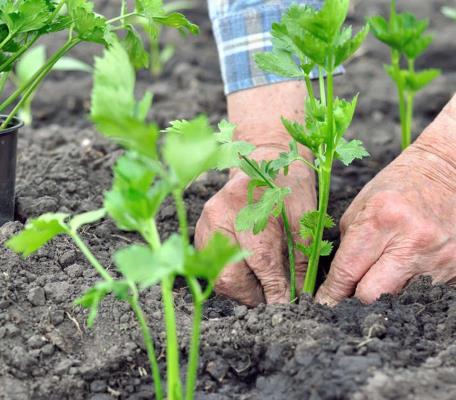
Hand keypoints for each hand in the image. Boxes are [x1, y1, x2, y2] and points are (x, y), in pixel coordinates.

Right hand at [196, 147, 315, 304]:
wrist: (262, 159)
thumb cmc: (288, 186)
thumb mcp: (304, 215)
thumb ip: (301, 256)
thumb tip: (300, 295)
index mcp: (250, 206)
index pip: (262, 261)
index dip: (275, 290)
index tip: (287, 307)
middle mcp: (220, 216)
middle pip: (230, 275)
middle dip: (253, 296)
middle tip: (273, 299)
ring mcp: (206, 225)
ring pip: (218, 276)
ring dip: (241, 289)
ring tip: (262, 287)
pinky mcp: (201, 232)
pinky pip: (213, 266)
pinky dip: (231, 275)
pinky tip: (248, 272)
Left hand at [316, 96, 455, 305]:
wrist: (449, 171)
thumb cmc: (396, 187)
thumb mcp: (361, 207)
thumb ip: (347, 245)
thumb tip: (336, 284)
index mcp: (382, 219)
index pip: (348, 271)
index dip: (332, 293)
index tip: (323, 304)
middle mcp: (412, 241)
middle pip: (373, 294)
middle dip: (356, 298)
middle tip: (348, 295)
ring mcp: (439, 256)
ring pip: (399, 298)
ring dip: (385, 293)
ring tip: (380, 277)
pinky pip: (424, 292)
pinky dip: (410, 288)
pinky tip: (405, 272)